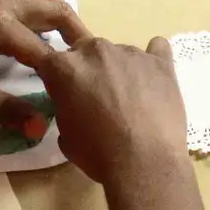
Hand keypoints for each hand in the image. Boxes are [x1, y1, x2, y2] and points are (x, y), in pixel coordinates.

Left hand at [0, 0, 89, 129]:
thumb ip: (4, 110)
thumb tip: (41, 127)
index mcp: (2, 28)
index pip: (48, 52)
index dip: (66, 74)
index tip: (79, 92)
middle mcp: (5, 3)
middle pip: (56, 10)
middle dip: (76, 34)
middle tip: (88, 59)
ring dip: (61, 14)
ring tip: (68, 42)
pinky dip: (43, 6)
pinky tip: (37, 29)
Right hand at [34, 36, 187, 184]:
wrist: (144, 162)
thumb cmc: (99, 153)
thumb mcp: (65, 135)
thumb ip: (66, 107)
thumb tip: (76, 103)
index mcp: (66, 67)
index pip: (49, 58)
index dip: (54, 74)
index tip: (63, 90)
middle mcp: (96, 50)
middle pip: (85, 48)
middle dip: (87, 68)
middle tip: (96, 96)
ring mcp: (130, 52)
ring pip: (118, 52)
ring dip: (118, 68)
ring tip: (130, 99)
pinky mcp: (160, 61)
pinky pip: (156, 48)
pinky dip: (152, 61)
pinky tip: (153, 77)